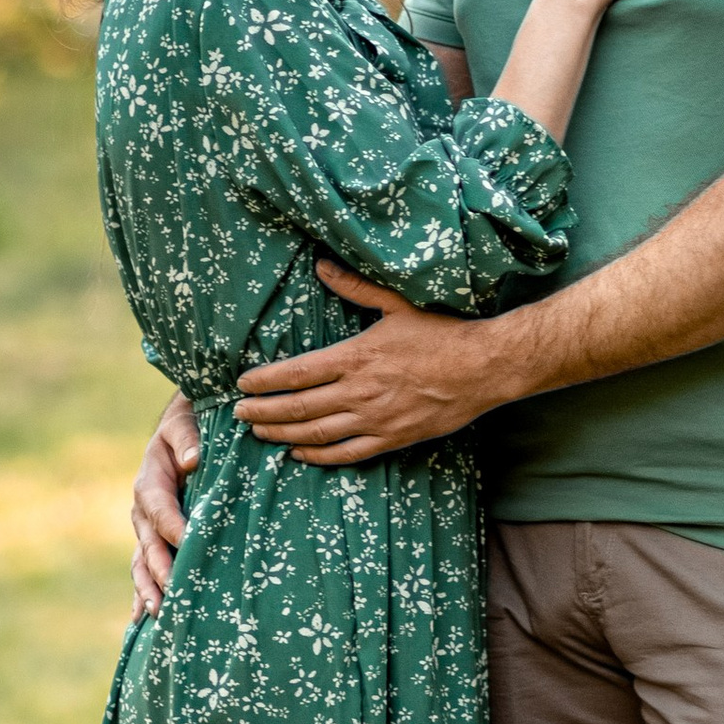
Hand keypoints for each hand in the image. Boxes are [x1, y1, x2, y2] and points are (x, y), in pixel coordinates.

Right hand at [130, 394, 198, 614]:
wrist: (180, 429)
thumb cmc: (187, 425)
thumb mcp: (184, 423)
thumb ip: (187, 439)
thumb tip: (193, 460)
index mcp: (149, 483)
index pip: (159, 510)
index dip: (172, 528)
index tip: (188, 543)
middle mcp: (143, 512)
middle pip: (149, 546)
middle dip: (159, 572)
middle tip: (171, 596)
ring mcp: (145, 530)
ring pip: (142, 564)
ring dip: (149, 590)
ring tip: (159, 615)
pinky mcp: (153, 542)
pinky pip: (144, 571)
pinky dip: (142, 596)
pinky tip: (143, 622)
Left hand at [235, 267, 501, 463]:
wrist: (484, 368)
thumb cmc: (442, 332)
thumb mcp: (396, 303)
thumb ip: (355, 286)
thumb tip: (321, 266)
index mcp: (357, 357)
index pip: (297, 373)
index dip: (266, 381)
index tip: (243, 384)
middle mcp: (360, 392)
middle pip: (298, 408)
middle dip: (263, 412)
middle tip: (238, 414)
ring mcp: (375, 419)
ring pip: (316, 434)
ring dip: (282, 435)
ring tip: (258, 433)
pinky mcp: (392, 439)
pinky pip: (346, 454)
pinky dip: (318, 457)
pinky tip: (298, 454)